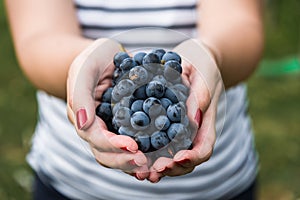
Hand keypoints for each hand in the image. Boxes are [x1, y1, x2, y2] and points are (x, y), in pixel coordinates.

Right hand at [67, 38, 148, 177]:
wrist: (103, 55)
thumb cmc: (92, 59)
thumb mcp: (85, 69)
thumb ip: (80, 95)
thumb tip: (85, 126)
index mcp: (83, 117)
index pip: (95, 138)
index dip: (113, 146)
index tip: (134, 147)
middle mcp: (95, 127)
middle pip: (105, 153)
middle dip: (124, 161)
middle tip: (145, 164)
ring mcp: (108, 127)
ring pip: (117, 153)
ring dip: (132, 163)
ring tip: (151, 167)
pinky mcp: (123, 124)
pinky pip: (131, 141)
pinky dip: (141, 152)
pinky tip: (156, 156)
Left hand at [146, 39, 223, 182]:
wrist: (194, 61)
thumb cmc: (202, 66)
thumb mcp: (202, 75)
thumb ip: (200, 95)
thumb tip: (193, 118)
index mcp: (206, 122)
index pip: (204, 149)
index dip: (192, 158)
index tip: (177, 159)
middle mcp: (194, 132)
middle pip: (187, 160)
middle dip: (171, 168)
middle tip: (153, 172)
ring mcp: (180, 131)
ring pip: (172, 157)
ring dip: (158, 166)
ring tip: (142, 172)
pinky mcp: (166, 125)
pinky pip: (158, 144)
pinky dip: (148, 153)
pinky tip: (135, 155)